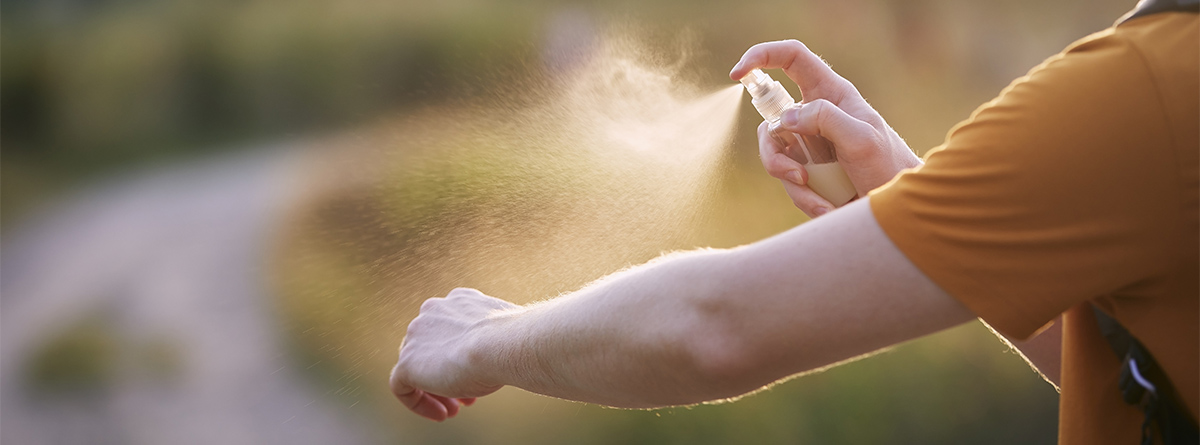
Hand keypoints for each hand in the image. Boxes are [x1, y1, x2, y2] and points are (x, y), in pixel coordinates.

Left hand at [389, 288, 518, 420]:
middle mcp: (432, 311)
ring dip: (436, 390)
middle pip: (432, 348)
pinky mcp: (407, 362)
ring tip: (454, 410)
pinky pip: (402, 386)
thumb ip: (494, 339)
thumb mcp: (505, 335)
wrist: (502, 344)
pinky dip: (417, 402)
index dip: (463, 355)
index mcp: (457, 300)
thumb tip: (501, 354)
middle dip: (449, 374)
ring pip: (417, 367)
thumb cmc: (513, 341)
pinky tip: (440, 414)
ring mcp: (416, 336)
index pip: (451, 330)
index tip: (480, 375)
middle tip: (468, 398)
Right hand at [730, 40, 921, 216]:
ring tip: (823, 201)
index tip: (737, 73)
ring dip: (793, 183)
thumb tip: (785, 118)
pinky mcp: (806, 168)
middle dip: (774, 154)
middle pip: (770, 120)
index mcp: (832, 94)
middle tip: (797, 175)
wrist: (895, 209)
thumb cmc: (888, 166)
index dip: (762, 56)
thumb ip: (825, 119)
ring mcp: (808, 143)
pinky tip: (828, 207)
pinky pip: (787, 180)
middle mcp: (815, 114)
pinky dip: (804, 198)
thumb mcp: (861, 139)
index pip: (792, 59)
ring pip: (774, 154)